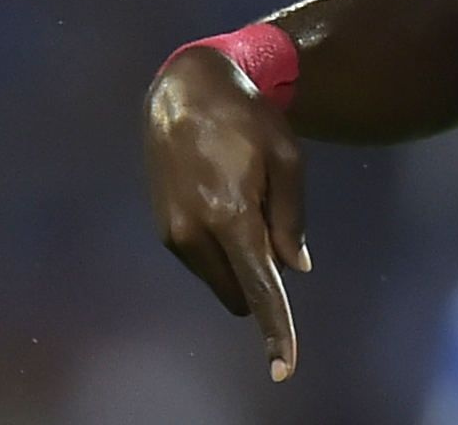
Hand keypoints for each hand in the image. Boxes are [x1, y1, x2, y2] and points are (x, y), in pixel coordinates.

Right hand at [145, 48, 311, 380]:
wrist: (185, 89)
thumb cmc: (247, 117)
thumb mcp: (288, 157)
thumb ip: (291, 218)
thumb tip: (294, 268)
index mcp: (230, 216)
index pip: (259, 288)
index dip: (276, 329)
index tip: (283, 367)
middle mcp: (195, 234)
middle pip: (238, 290)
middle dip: (261, 277)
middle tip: (270, 214)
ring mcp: (173, 233)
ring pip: (220, 277)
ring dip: (240, 259)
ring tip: (243, 192)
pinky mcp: (163, 227)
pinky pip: (203, 259)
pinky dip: (222, 247)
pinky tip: (225, 197)